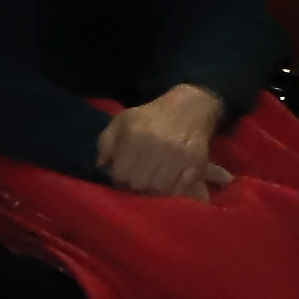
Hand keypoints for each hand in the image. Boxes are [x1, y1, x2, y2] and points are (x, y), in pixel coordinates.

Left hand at [97, 85, 232, 199]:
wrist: (188, 108)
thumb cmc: (149, 117)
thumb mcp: (121, 121)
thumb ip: (105, 143)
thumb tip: (100, 165)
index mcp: (135, 136)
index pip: (121, 173)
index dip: (118, 177)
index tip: (121, 175)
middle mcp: (158, 146)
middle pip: (139, 184)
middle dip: (135, 183)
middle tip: (137, 178)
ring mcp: (180, 156)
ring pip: (159, 189)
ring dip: (153, 188)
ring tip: (151, 180)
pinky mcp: (198, 163)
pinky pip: (181, 188)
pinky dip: (172, 189)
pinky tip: (167, 181)